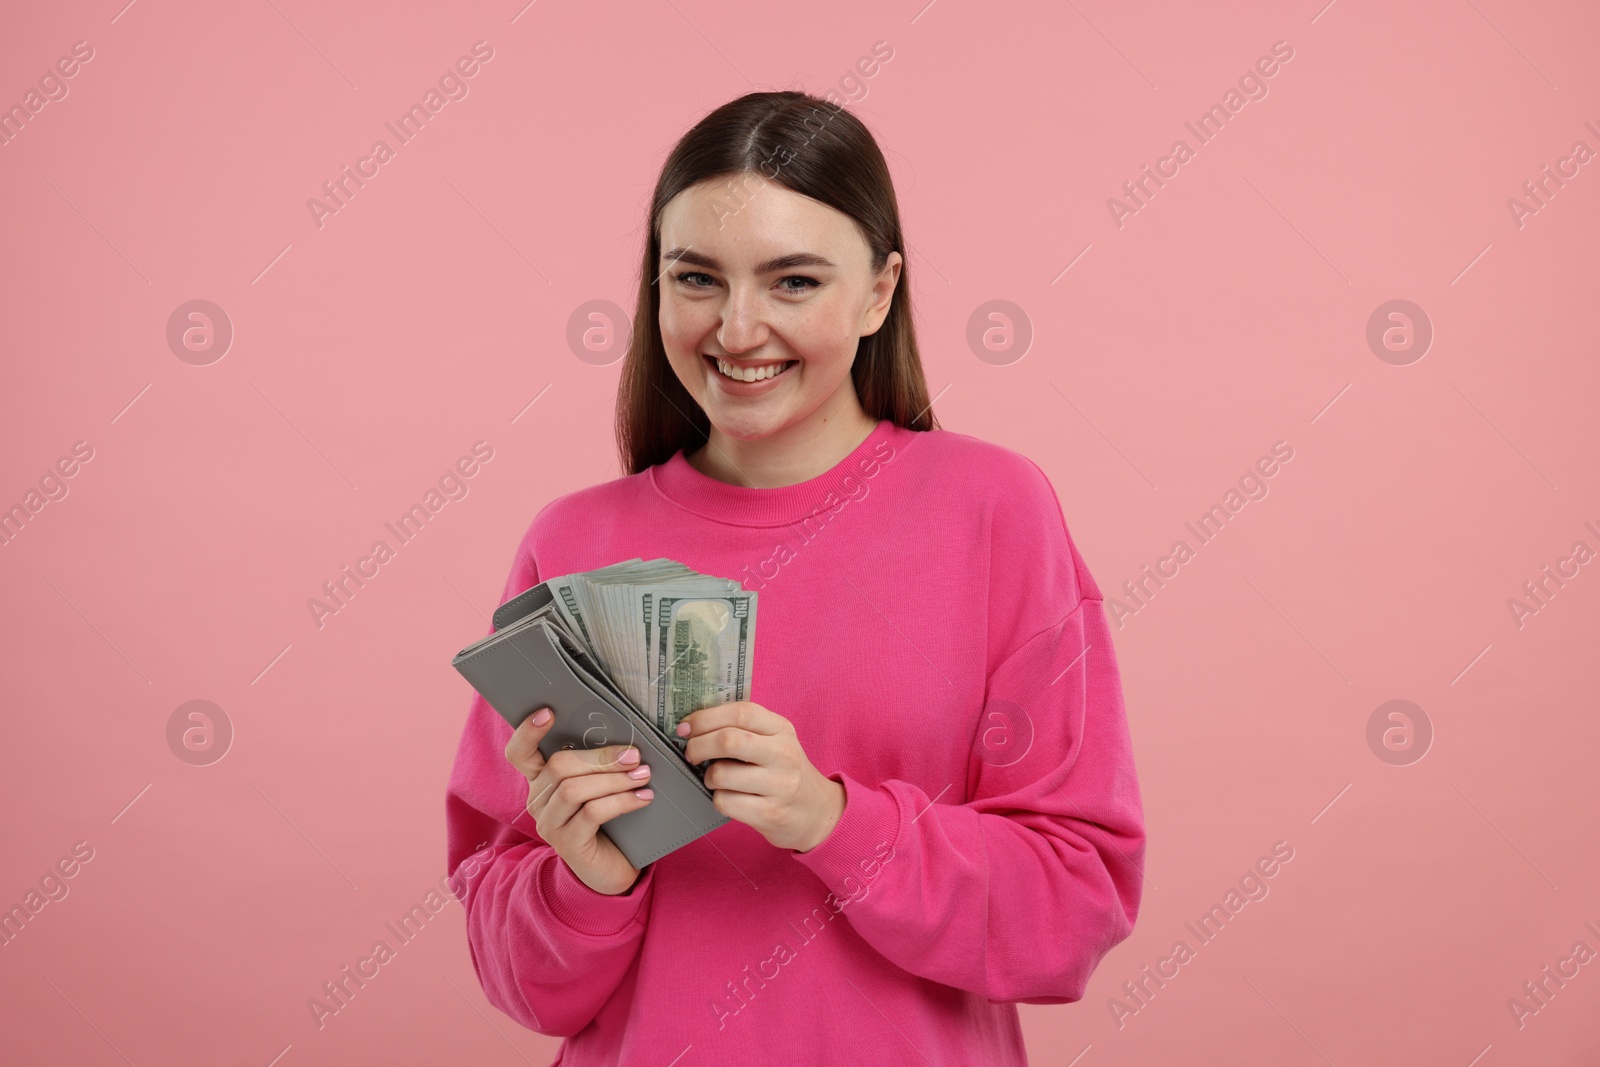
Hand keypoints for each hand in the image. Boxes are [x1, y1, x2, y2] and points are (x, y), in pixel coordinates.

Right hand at [504, 707, 653, 895]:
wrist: (610, 870)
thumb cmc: (606, 820)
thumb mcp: (598, 787)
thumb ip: (597, 765)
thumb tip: (624, 740)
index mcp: (540, 780)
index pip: (519, 753)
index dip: (528, 731)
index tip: (549, 712)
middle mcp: (537, 800)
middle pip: (558, 765)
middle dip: (600, 757)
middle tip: (634, 754)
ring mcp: (549, 824)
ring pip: (574, 789)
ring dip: (614, 779)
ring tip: (643, 775)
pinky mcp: (567, 844)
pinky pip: (592, 813)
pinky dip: (621, 801)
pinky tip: (642, 798)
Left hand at [677, 701, 845, 852]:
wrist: (817, 812)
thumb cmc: (784, 772)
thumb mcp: (775, 741)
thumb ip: (744, 729)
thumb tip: (693, 725)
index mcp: (781, 729)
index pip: (741, 712)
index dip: (706, 717)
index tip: (686, 727)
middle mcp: (783, 754)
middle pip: (728, 740)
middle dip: (698, 746)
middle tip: (691, 754)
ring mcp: (779, 785)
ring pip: (721, 774)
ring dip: (707, 777)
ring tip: (716, 779)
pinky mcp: (770, 813)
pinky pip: (725, 802)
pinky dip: (718, 800)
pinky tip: (730, 798)